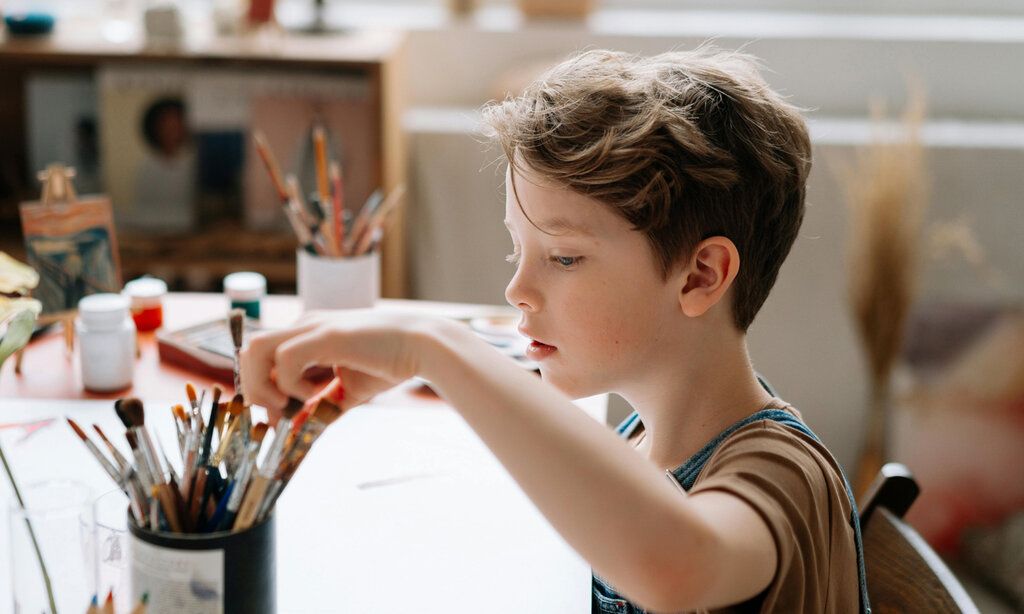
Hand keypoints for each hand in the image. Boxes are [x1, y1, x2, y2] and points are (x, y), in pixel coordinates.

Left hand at [240, 310, 437, 423]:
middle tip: (277, 414)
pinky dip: (291, 383)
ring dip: (264, 383)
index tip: (276, 418)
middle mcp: (305, 325)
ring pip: (256, 348)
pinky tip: (313, 394)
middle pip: (249, 351)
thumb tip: (296, 432)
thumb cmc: (391, 363)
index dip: (261, 389)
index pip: (262, 357)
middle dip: (255, 388)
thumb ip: (322, 408)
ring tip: (287, 404)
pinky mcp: (326, 335)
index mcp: (307, 334)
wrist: (423, 345)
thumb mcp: (348, 391)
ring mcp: (313, 327)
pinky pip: (285, 358)